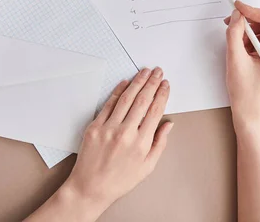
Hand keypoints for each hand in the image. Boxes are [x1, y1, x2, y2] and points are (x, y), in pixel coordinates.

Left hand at [63, 67, 171, 211]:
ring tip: (144, 72)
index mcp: (142, 143)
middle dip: (152, 83)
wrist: (91, 187)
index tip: (165, 84)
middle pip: (143, 100)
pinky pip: (108, 104)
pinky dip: (117, 91)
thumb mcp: (147, 166)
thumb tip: (168, 124)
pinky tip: (125, 83)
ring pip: (126, 98)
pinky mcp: (95, 127)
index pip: (155, 111)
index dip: (162, 94)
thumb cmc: (120, 180)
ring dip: (137, 82)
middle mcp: (126, 133)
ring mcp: (109, 129)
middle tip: (157, 72)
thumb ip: (160, 143)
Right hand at [224, 1, 259, 130]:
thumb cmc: (246, 92)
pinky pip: (259, 40)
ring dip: (245, 31)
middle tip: (229, 22)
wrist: (249, 113)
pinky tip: (238, 49)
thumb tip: (236, 15)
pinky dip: (246, 40)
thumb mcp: (236, 59)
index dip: (252, 10)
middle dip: (247, 21)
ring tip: (233, 41)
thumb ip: (234, 34)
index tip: (236, 6)